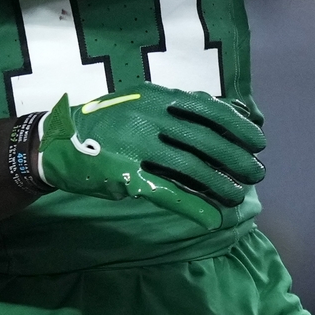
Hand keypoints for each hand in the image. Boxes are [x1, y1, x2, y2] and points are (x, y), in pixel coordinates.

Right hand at [36, 83, 265, 230]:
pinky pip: (168, 193)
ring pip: (191, 168)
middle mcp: (147, 118)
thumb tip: (228, 111)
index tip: (258, 140)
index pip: (208, 109)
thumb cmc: (107, 122)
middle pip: (206, 140)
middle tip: (256, 172)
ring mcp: (135, 147)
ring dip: (221, 185)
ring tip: (238, 195)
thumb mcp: (140, 101)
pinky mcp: (125, 175)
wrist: (56, 141)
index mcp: (155, 97)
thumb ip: (177, 106)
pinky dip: (194, 207)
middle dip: (236, 158)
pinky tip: (211, 217)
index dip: (238, 126)